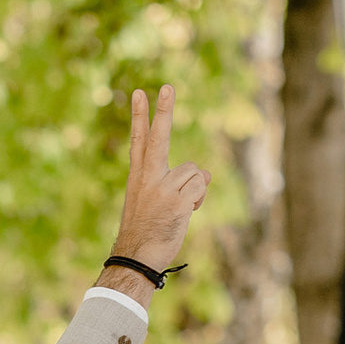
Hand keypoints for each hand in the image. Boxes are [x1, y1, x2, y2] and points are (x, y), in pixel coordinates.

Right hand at [110, 84, 208, 273]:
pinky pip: (199, 186)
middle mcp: (147, 177)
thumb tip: (206, 175)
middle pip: (158, 138)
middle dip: (163, 111)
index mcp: (137, 176)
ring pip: (193, 171)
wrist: (137, 256)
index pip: (138, 140)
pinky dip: (198, 199)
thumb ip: (178, 183)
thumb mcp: (156, 202)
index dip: (139, 116)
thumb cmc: (147, 231)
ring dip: (195, 188)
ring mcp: (161, 188)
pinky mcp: (177, 200)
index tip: (139, 93)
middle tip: (168, 87)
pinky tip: (187, 212)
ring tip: (182, 207)